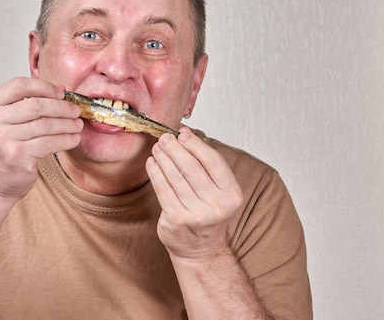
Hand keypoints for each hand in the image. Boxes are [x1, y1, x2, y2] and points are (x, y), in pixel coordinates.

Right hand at [0, 77, 82, 199]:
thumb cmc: (1, 152)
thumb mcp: (3, 123)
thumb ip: (22, 106)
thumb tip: (59, 92)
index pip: (19, 85)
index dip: (44, 87)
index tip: (61, 93)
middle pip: (36, 105)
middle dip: (62, 107)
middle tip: (75, 110)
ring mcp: (3, 139)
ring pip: (46, 124)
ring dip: (67, 124)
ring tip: (77, 125)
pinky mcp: (18, 155)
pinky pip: (50, 142)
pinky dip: (65, 139)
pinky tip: (72, 139)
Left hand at [146, 127, 242, 259]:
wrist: (200, 250)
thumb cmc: (208, 213)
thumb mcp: (218, 191)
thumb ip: (206, 166)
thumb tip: (185, 135)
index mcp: (232, 194)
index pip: (212, 161)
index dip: (195, 144)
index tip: (182, 133)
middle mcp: (217, 205)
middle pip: (191, 167)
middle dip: (175, 148)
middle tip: (164, 137)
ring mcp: (196, 214)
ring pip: (175, 176)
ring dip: (163, 158)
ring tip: (157, 148)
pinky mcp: (176, 219)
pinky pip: (162, 189)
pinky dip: (155, 172)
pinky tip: (151, 163)